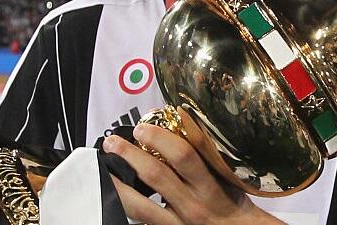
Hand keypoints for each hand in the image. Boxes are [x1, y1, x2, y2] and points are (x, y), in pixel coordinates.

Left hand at [102, 123, 283, 224]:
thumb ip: (206, 155)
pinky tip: (113, 194)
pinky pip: (141, 221)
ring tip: (104, 167)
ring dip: (117, 182)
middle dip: (130, 154)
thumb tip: (182, 122)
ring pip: (139, 204)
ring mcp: (176, 223)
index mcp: (209, 185)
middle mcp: (192, 204)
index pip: (185, 154)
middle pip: (156, 174)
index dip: (161, 137)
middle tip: (113, 142)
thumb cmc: (232, 203)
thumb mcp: (226, 177)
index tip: (143, 126)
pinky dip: (124, 206)